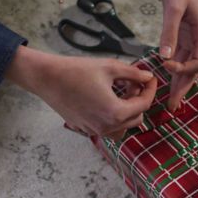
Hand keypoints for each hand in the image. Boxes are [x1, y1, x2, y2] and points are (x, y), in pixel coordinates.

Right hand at [6, 47, 157, 140]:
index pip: (144, 104)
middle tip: (134, 83)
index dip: (150, 89)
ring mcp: (94, 130)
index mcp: (115, 112)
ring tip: (121, 92)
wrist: (47, 78)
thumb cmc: (76, 71)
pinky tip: (106, 98)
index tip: (149, 78)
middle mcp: (106, 126)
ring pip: (122, 127)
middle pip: (136, 118)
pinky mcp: (84, 129)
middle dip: (139, 100)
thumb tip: (148, 76)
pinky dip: (112, 116)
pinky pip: (107, 128)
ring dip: (127, 111)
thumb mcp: (110, 67)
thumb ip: (133, 73)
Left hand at [159, 0, 197, 111]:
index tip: (167, 67)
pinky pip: (179, 57)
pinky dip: (173, 69)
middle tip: (173, 107)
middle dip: (184, 88)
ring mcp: (193, 38)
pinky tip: (165, 79)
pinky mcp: (184, 35)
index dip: (185, 70)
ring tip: (170, 101)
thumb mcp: (174, 8)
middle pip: (195, 70)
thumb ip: (169, 33)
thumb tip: (164, 58)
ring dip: (178, 83)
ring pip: (187, 66)